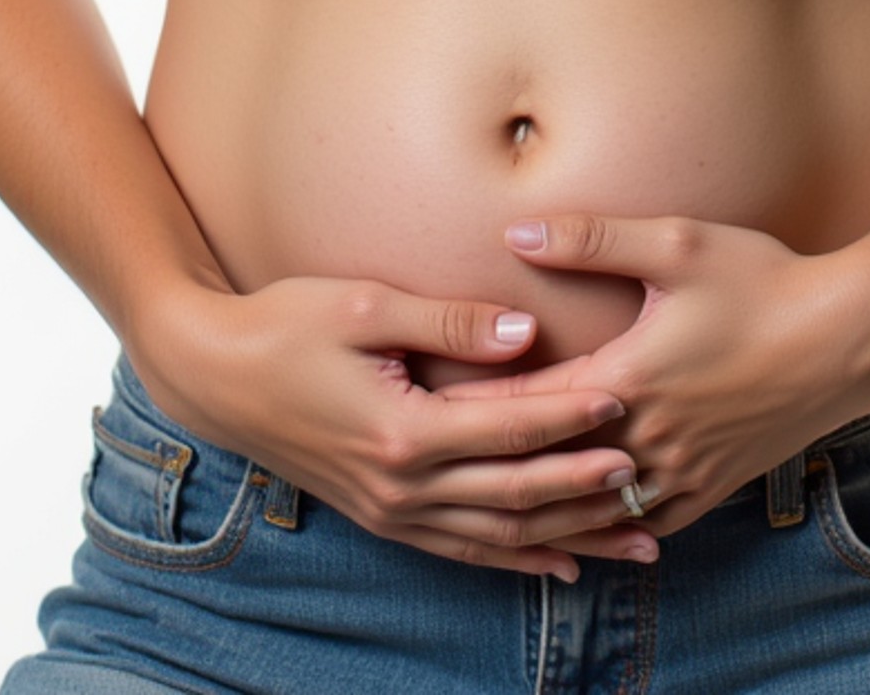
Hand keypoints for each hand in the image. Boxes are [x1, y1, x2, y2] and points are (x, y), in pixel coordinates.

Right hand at [125, 271, 659, 581]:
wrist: (215, 375)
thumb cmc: (288, 324)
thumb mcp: (366, 306)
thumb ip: (450, 324)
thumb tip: (526, 334)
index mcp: (401, 431)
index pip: (507, 427)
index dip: (569, 415)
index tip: (625, 398)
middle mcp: (401, 485)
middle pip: (515, 494)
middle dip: (588, 486)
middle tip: (653, 475)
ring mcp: (392, 511)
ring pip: (500, 534)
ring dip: (572, 535)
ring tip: (639, 535)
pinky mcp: (383, 517)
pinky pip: (464, 550)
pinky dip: (518, 559)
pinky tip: (564, 563)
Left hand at [434, 215, 869, 548]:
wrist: (852, 337)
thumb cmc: (765, 279)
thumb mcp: (676, 243)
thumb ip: (592, 239)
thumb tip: (517, 233)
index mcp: (630, 378)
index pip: (529, 405)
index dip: (471, 407)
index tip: (421, 406)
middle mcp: (650, 436)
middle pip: (550, 466)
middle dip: (492, 465)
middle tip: (433, 463)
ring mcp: (685, 468)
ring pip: (594, 510)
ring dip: (542, 509)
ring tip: (490, 509)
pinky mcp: (715, 484)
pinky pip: (646, 522)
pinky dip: (607, 529)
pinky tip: (583, 532)